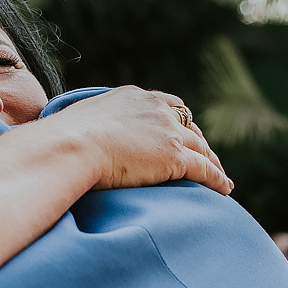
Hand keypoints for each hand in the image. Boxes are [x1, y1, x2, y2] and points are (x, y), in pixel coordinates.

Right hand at [49, 86, 232, 194]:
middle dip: (199, 141)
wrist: (70, 146)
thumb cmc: (63, 142)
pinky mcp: (174, 156)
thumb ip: (90, 128)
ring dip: (212, 161)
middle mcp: (156, 110)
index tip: (182, 131)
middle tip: (206, 155)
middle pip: (188, 125)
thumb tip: (74, 141)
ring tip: (219, 176)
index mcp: (134, 98)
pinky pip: (204, 169)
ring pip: (201, 147)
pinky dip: (217, 179)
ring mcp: (167, 132)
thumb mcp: (79, 124)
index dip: (177, 120)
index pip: (166, 105)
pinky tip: (225, 190)